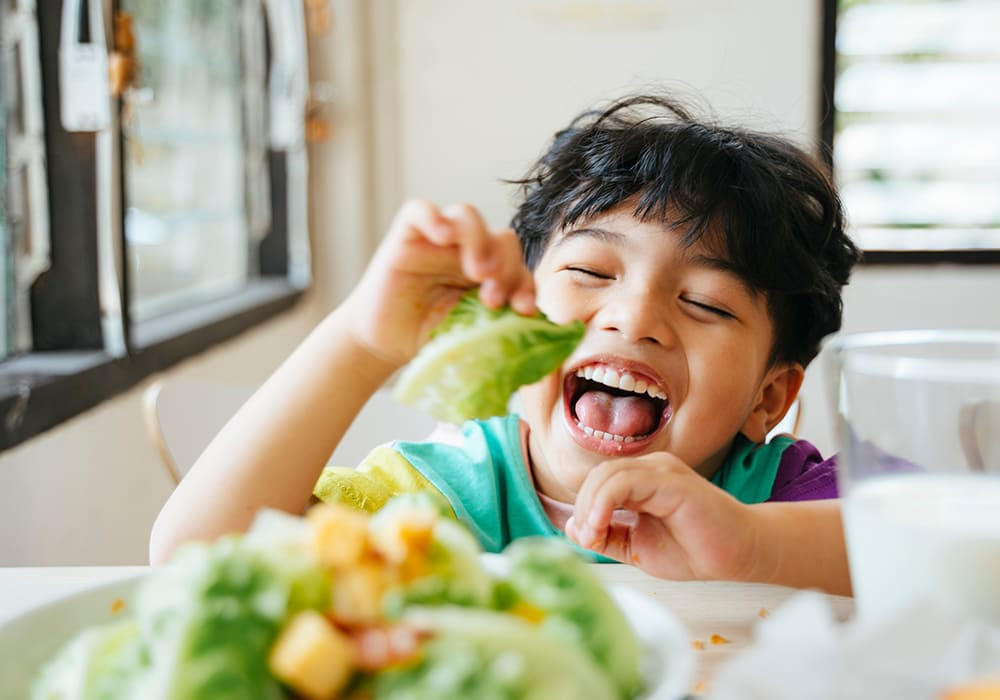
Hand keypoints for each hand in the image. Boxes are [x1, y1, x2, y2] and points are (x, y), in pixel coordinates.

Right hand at [344, 199, 535, 368]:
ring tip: (477, 272)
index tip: (523, 310)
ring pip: (468, 216)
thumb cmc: (427, 339)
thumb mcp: (470, 336)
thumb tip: (536, 330)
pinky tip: (443, 236)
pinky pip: (419, 211)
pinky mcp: (406, 237)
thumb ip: (499, 327)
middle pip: (501, 238)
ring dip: (479, 241)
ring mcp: (436, 241)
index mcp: (490, 274)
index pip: (518, 266)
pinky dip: (433, 217)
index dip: (526, 284)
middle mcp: (467, 252)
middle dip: (506, 266)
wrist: (382, 344)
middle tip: (492, 298)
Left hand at [565, 452, 757, 580]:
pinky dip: (605, 501)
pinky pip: (626, 481)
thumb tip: (572, 527)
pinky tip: (602, 525)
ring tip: (593, 534)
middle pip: (598, 475)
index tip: (584, 540)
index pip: (597, 482)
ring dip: (590, 506)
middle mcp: (651, 468)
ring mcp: (662, 470)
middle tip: (587, 538)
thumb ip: (607, 536)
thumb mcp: (637, 547)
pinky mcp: (672, 480)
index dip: (582, 508)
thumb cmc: (694, 550)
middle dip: (583, 508)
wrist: (739, 555)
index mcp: (642, 480)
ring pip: (608, 474)